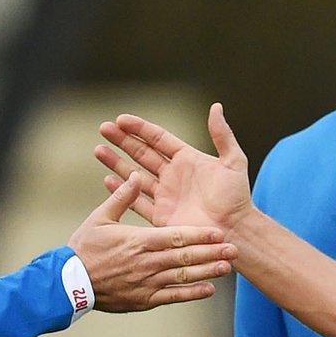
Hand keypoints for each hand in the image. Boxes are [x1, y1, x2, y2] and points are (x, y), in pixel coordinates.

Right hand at [67, 175, 236, 311]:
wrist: (68, 284)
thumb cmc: (83, 248)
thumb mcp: (99, 218)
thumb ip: (120, 198)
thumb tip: (135, 175)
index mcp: (138, 241)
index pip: (176, 237)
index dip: (199, 235)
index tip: (217, 232)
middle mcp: (147, 263)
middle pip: (185, 258)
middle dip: (211, 253)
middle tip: (233, 250)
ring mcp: (146, 283)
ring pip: (183, 278)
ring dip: (207, 272)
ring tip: (226, 268)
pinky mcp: (143, 299)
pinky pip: (172, 297)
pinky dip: (191, 294)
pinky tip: (208, 290)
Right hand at [93, 104, 254, 233]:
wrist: (234, 230)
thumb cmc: (237, 198)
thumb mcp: (234, 162)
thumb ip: (223, 135)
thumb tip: (215, 106)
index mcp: (187, 160)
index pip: (158, 139)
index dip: (140, 128)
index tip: (121, 119)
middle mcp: (173, 176)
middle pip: (142, 153)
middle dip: (122, 141)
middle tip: (104, 128)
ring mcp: (165, 195)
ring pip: (135, 174)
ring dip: (116, 162)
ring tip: (98, 150)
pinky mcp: (161, 216)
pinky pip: (136, 201)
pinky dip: (121, 191)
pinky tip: (107, 180)